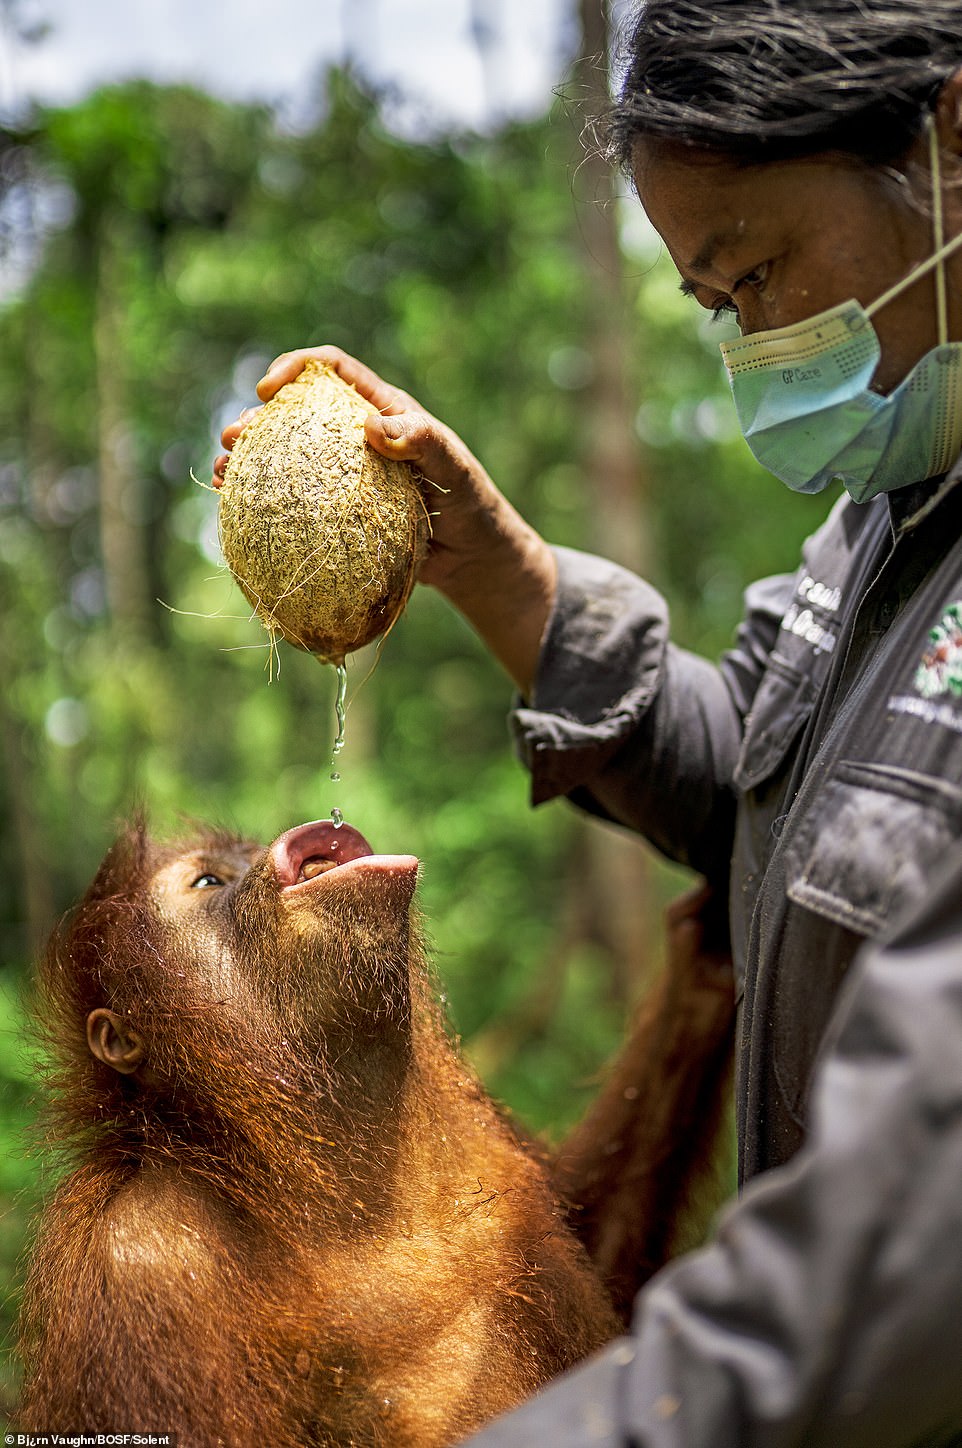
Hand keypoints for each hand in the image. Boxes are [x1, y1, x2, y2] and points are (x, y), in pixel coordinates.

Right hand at [213, 345, 556, 694]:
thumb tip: (372, 426)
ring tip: (222, 473)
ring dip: (248, 461)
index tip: (270, 389)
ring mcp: (342, 477)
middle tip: (232, 438)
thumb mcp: (455, 470)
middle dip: (257, 418)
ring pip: (285, 458)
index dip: (296, 368)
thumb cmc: (471, 505)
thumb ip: (423, 441)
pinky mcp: (336, 513)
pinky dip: (261, 502)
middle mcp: (354, 438)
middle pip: (295, 414)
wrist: (472, 558)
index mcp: (381, 410)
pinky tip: (236, 510)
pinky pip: (293, 502)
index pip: (331, 371)